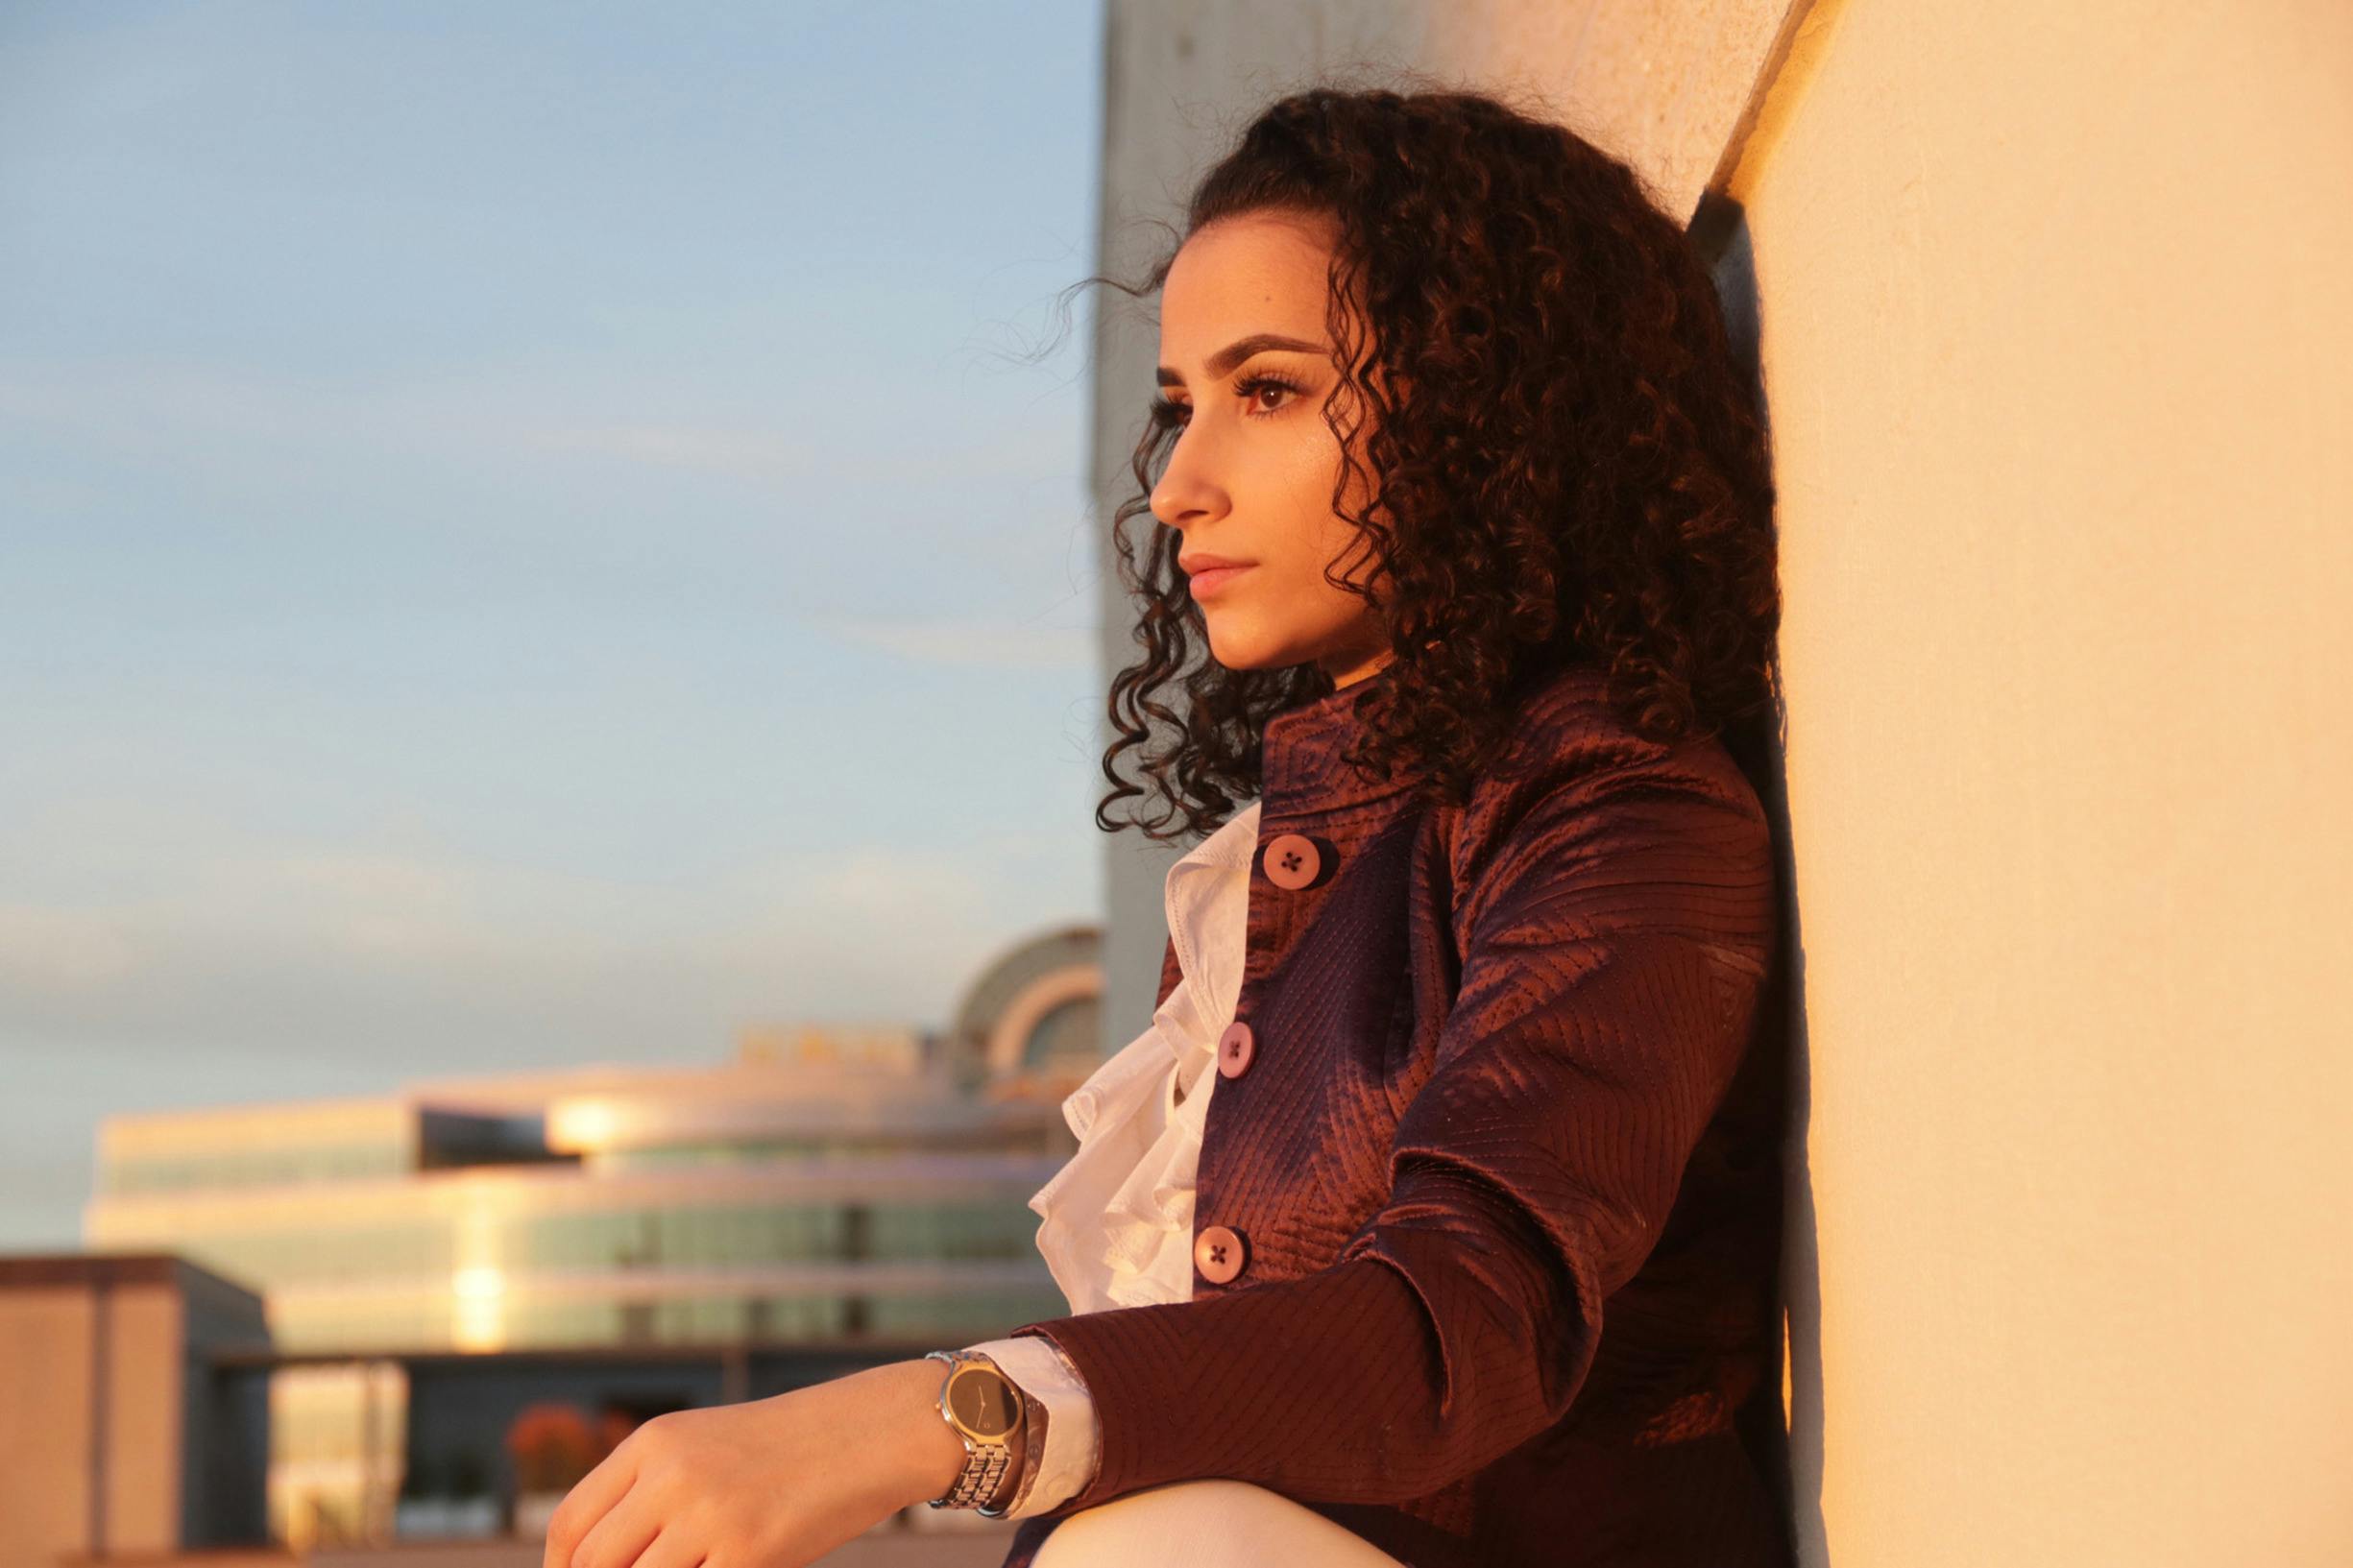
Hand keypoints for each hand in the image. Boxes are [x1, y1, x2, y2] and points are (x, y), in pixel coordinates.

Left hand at [540, 1358, 978, 1567]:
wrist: (871, 1431)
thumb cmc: (788, 1448)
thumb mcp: (706, 1448)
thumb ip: (651, 1492)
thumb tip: (596, 1560)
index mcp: (653, 1442)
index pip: (570, 1524)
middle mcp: (671, 1474)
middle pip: (591, 1563)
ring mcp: (708, 1515)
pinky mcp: (747, 1552)